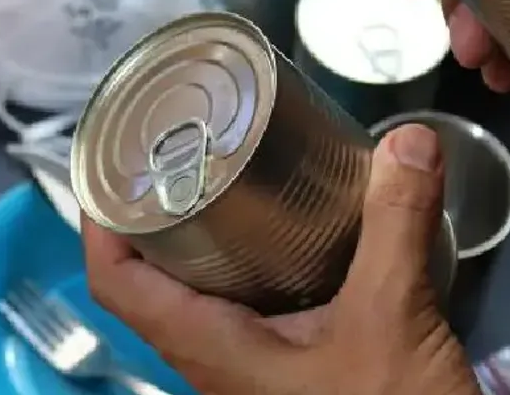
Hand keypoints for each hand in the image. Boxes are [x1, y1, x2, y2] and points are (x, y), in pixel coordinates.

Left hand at [83, 125, 477, 394]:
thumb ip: (397, 225)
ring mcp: (247, 372)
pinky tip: (286, 233)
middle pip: (150, 284)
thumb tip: (410, 137)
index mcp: (207, 348)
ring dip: (199, 242)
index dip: (98, 225)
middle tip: (174, 154)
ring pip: (197, 298)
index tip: (111, 167)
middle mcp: (212, 361)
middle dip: (152, 218)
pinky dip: (248, 266)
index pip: (114, 285)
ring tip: (220, 177)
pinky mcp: (284, 374)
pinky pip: (242, 311)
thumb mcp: (393, 315)